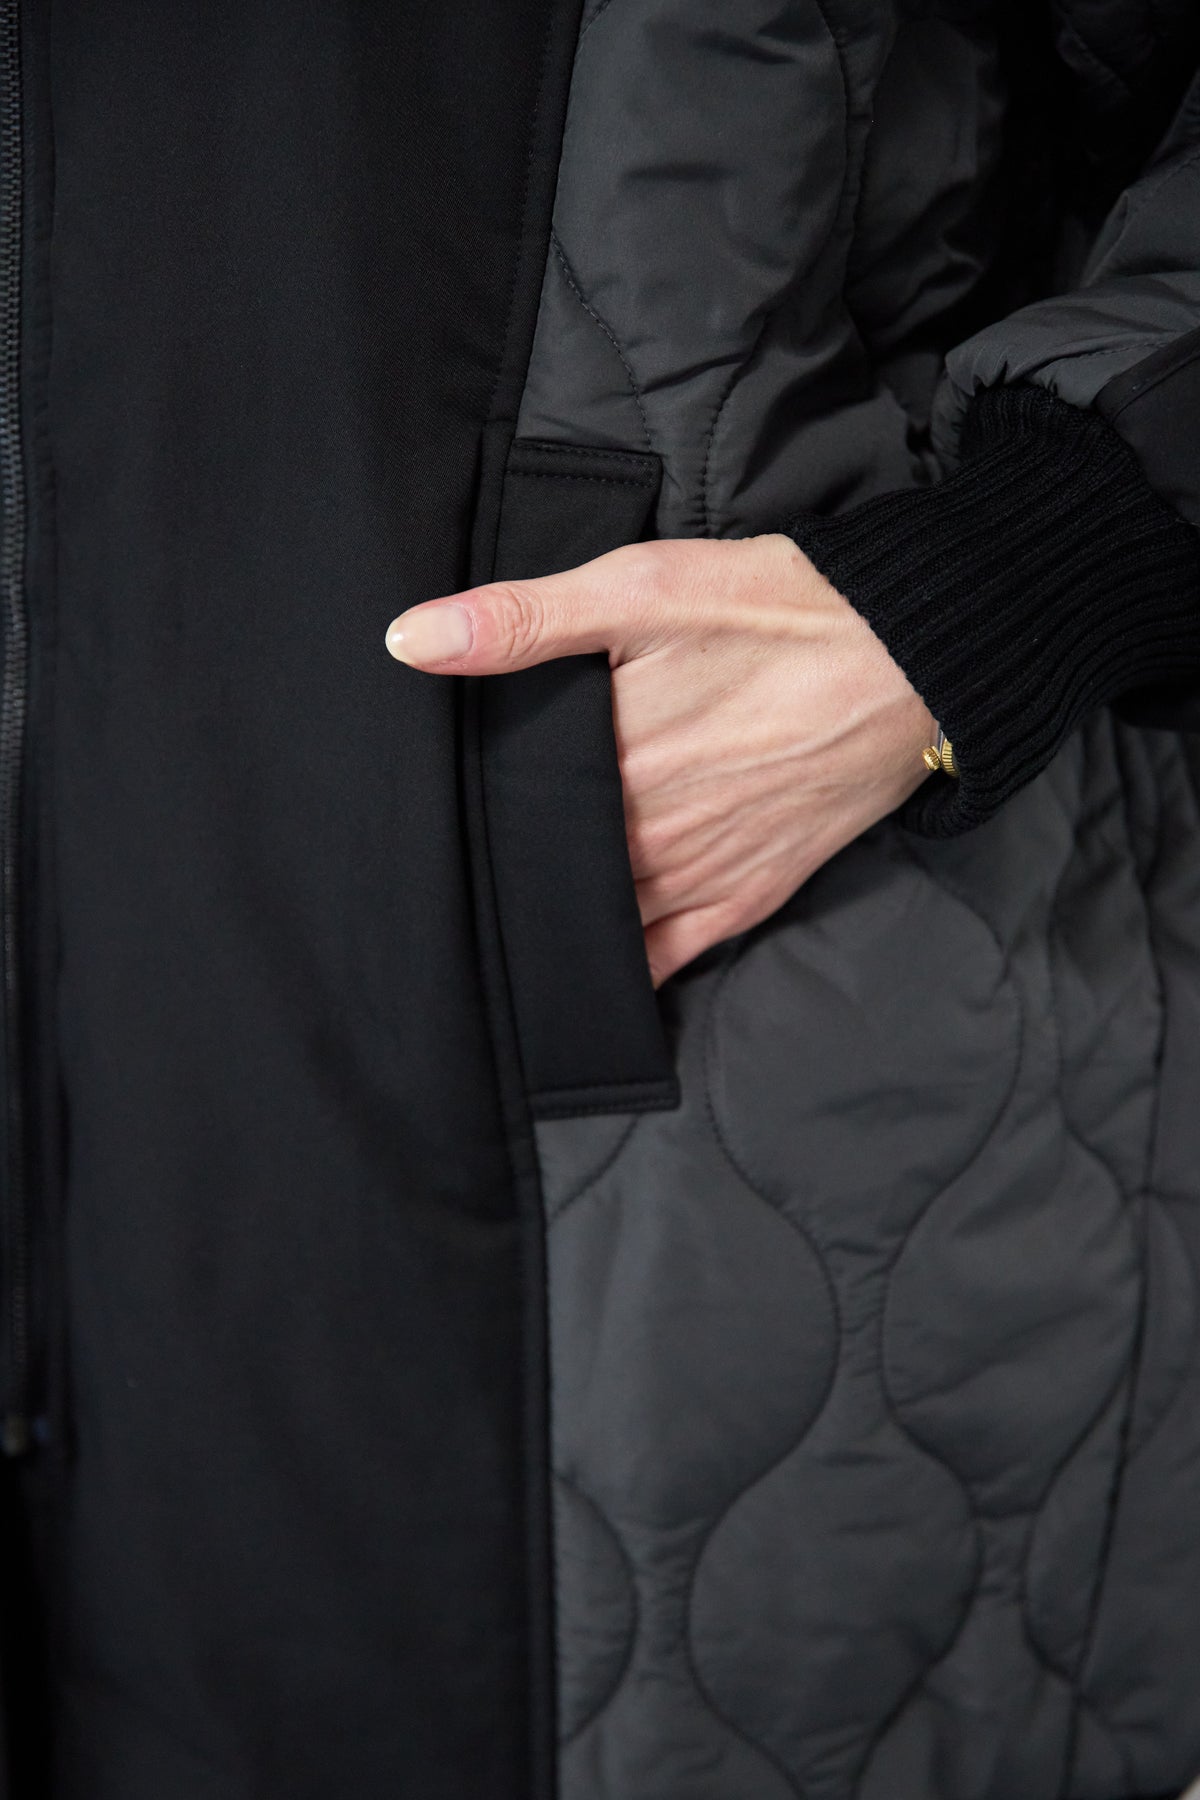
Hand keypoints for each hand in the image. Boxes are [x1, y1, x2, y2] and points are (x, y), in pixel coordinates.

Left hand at [385, 534, 933, 985]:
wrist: (914, 660)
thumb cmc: (780, 614)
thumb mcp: (644, 588)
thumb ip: (524, 619)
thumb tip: (408, 640)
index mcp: (611, 765)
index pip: (502, 814)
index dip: (458, 818)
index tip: (419, 819)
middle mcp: (646, 839)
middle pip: (543, 874)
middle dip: (499, 872)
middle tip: (441, 878)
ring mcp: (697, 879)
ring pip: (593, 926)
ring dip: (547, 925)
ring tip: (493, 926)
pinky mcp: (745, 899)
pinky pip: (661, 960)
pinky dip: (616, 971)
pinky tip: (576, 978)